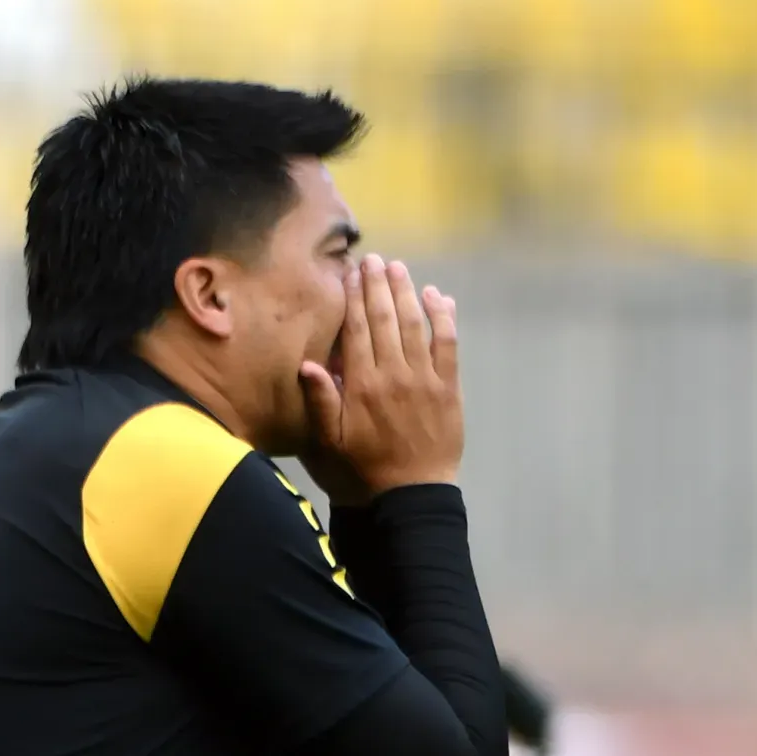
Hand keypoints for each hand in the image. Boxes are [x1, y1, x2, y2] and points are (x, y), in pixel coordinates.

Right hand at [298, 254, 461, 502]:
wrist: (410, 496)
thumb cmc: (363, 471)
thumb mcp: (329, 443)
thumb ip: (320, 401)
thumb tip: (308, 362)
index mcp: (362, 386)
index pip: (357, 330)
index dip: (353, 298)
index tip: (350, 273)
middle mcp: (394, 375)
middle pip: (386, 319)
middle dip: (377, 285)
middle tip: (373, 259)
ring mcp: (425, 379)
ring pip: (415, 324)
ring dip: (406, 292)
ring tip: (398, 267)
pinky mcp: (448, 388)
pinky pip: (448, 344)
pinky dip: (443, 317)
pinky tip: (436, 296)